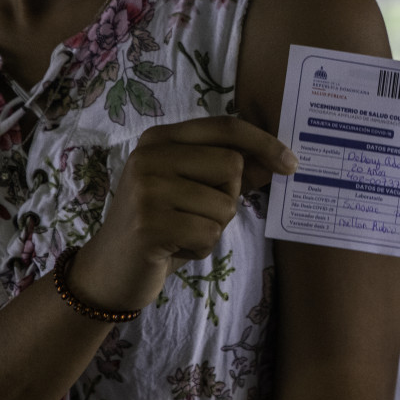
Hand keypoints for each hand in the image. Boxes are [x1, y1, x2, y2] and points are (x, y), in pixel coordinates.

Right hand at [66, 116, 297, 312]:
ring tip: (181, 233)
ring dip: (213, 228)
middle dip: (228, 197)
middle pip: (232, 165)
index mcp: (160, 139)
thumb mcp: (192, 191)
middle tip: (196, 215)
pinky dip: (201, 249)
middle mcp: (149, 156)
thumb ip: (229, 173)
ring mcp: (146, 189)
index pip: (225, 127)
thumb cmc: (158, 227)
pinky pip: (209, 233)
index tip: (291, 163)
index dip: (263, 142)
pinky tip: (174, 249)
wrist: (108, 272)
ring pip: (225, 204)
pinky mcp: (149, 224)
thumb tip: (277, 160)